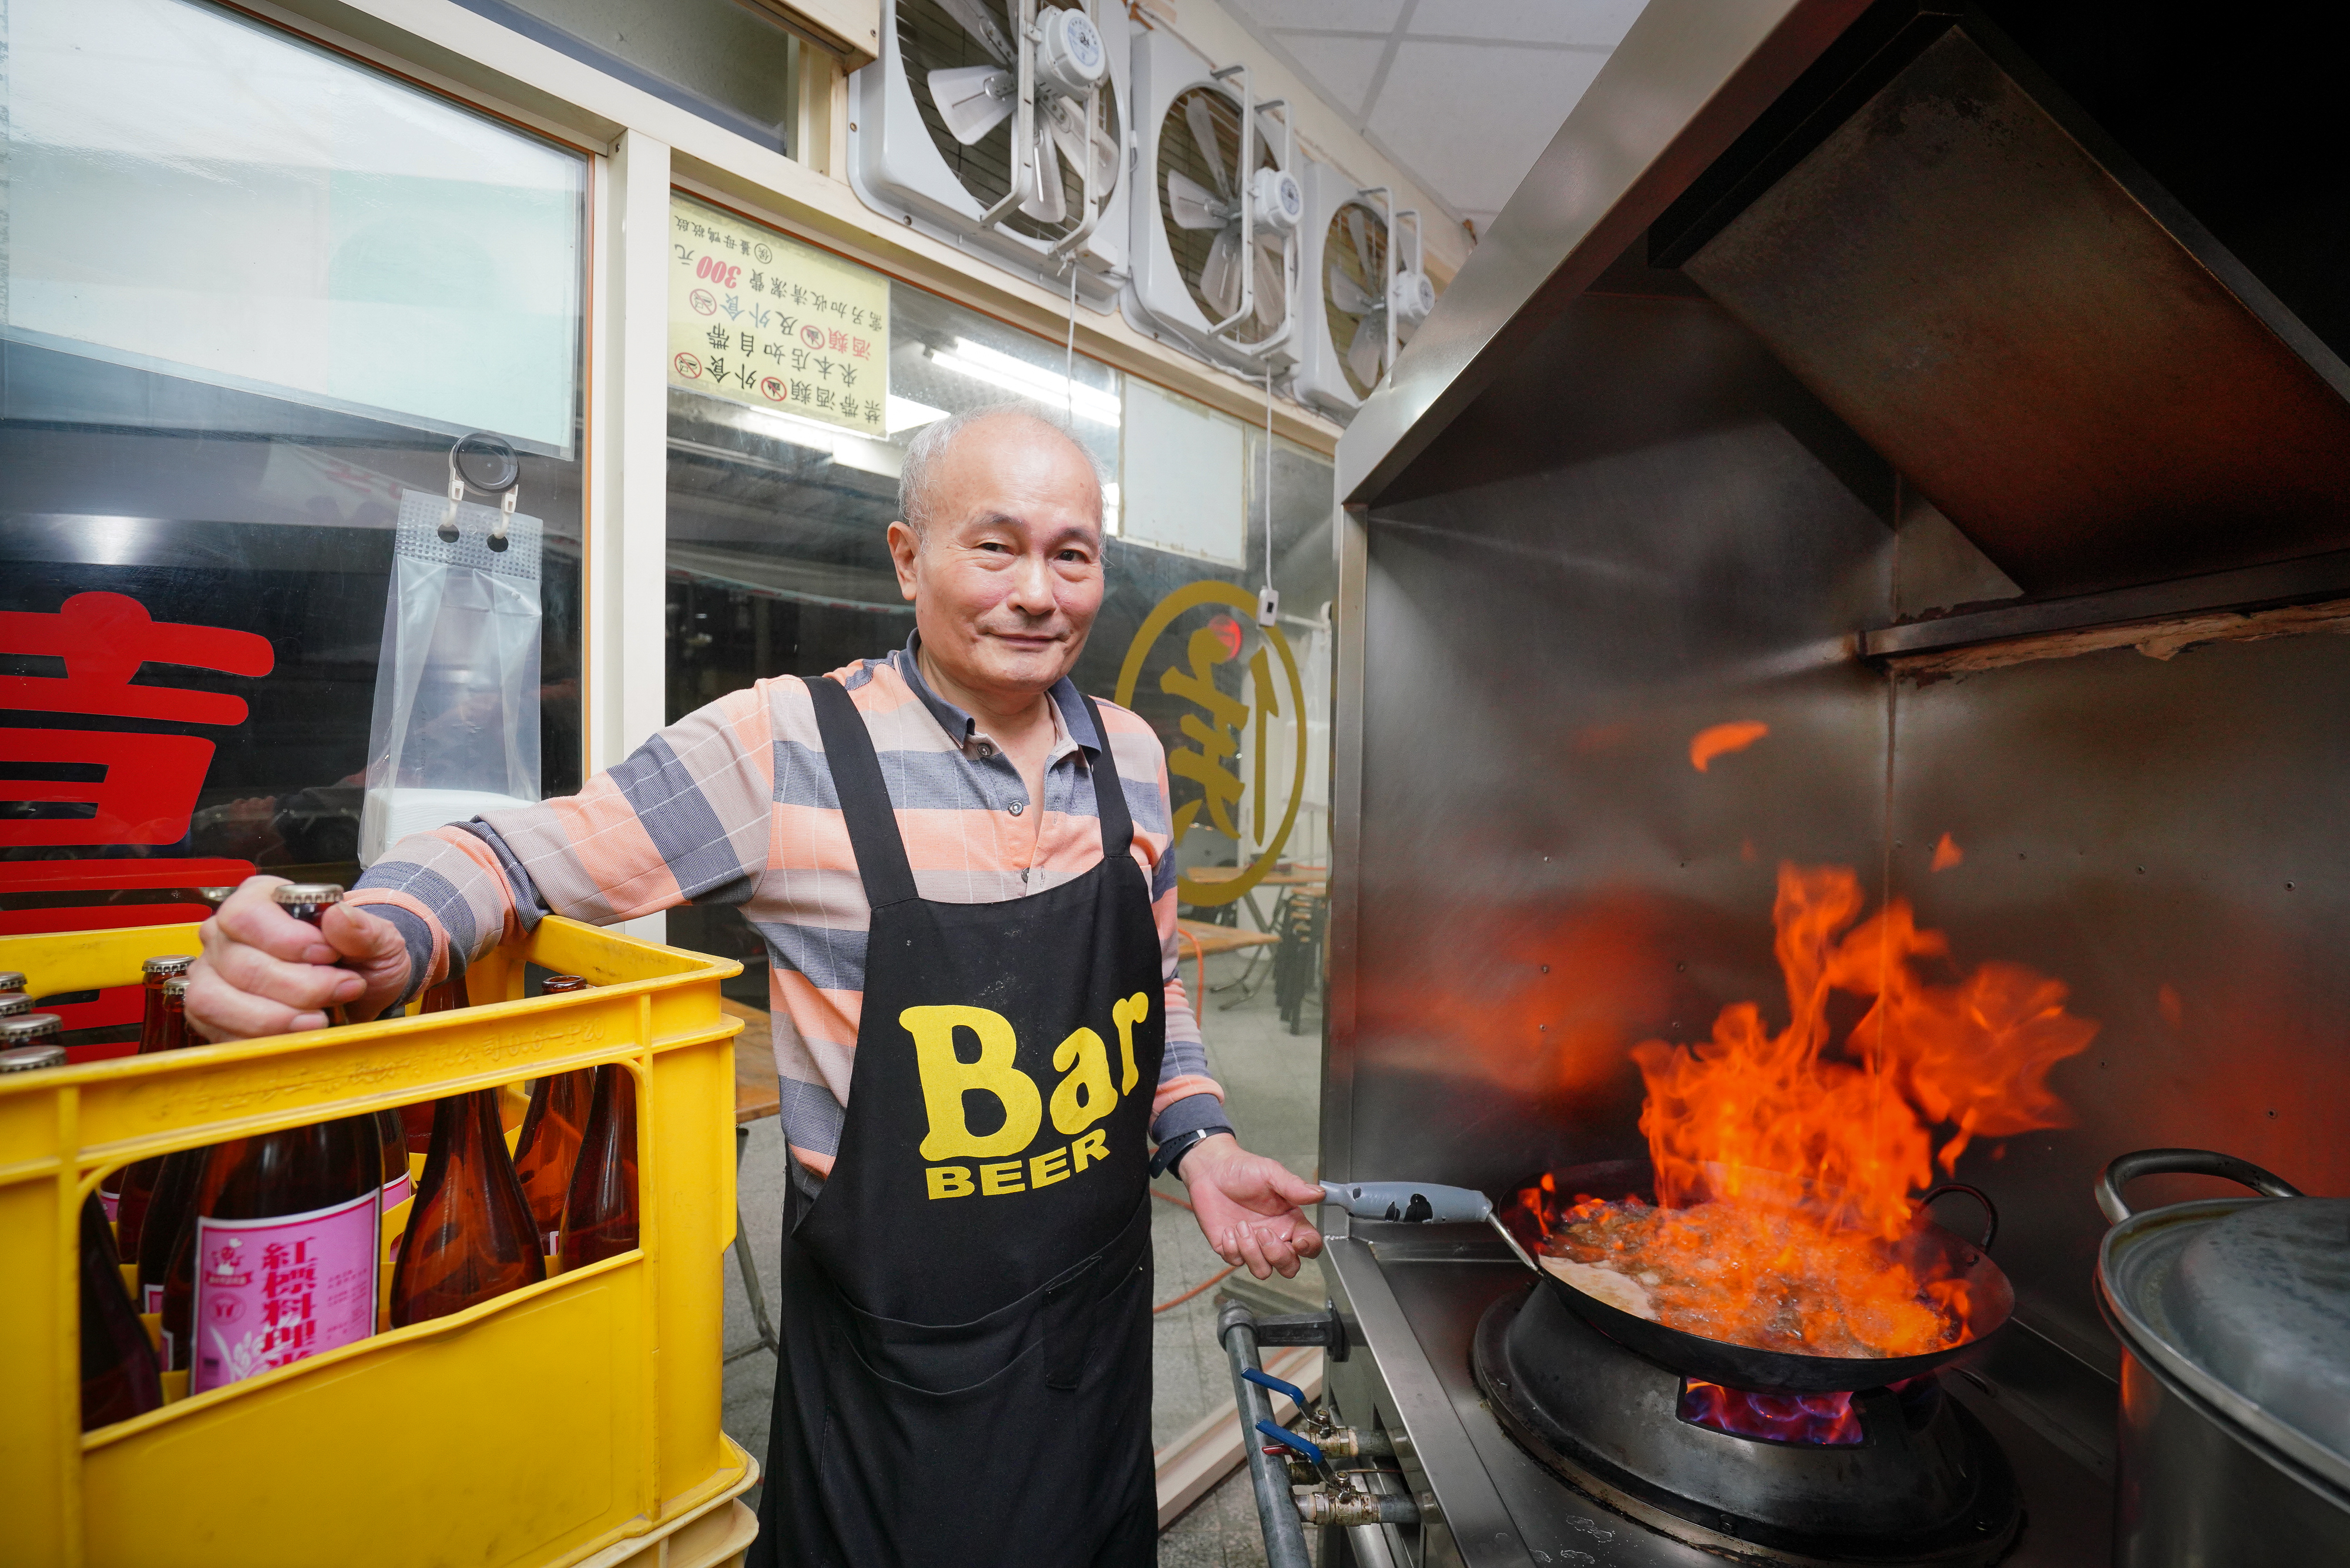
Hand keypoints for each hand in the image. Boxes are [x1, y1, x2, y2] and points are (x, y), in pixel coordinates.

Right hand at [186, 876, 411, 1041]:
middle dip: (298, 987)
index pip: (247, 915)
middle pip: (241, 964)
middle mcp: (226, 935)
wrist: (364, 994)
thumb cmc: (361, 958)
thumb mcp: (379, 940)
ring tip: (319, 1018)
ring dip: (276, 1017)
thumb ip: (364, 929)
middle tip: (340, 990)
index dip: (287, 940)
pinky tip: (296, 1034)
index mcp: (260, 900)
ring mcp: (212, 975)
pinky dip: (262, 1038)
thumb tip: (338, 916)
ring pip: (218, 1000)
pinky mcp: (212, 1015)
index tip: (328, 955)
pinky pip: (220, 1032)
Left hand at [1179, 1134, 1325, 1279]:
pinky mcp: (1230, 1248)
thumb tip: (1319, 1194)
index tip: (1297, 1241)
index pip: (1310, 1245)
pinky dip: (1231, 1248)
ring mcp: (1252, 1245)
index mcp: (1290, 1221)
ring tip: (1241, 1225)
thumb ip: (1295, 1186)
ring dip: (1252, 1251)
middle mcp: (1274, 1237)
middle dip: (1278, 1256)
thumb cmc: (1243, 1169)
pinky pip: (1236, 1262)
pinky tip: (1227, 1229)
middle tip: (1263, 1232)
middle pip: (1289, 1267)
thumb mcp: (1271, 1173)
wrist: (1211, 1169)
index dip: (1308, 1248)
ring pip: (1263, 1271)